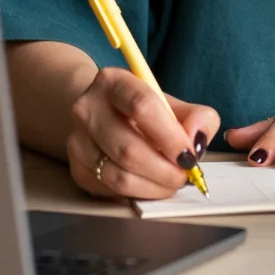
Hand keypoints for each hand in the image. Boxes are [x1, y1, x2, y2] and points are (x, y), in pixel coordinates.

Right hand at [65, 67, 220, 199]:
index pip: (142, 106)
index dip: (170, 136)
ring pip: (119, 176)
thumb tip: (197, 140)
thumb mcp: (171, 103)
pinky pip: (112, 191)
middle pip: (129, 148)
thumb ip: (197, 117)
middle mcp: (88, 108)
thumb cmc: (141, 110)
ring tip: (171, 181)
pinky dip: (140, 193)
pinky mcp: (77, 169)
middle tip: (184, 174)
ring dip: (154, 186)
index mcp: (113, 82)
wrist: (102, 114)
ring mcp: (78, 140)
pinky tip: (152, 184)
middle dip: (165, 170)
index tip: (189, 155)